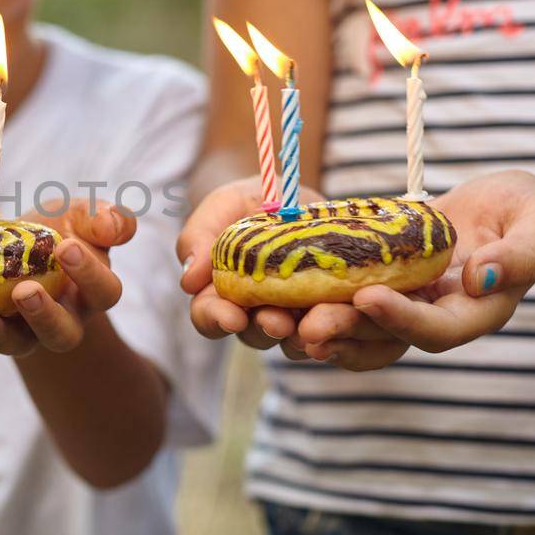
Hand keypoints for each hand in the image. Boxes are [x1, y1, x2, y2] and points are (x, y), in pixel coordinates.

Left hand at [0, 200, 133, 356]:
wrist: (11, 245)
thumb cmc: (55, 230)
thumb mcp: (78, 216)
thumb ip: (103, 219)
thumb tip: (116, 227)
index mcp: (92, 293)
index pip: (104, 292)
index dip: (90, 274)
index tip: (66, 247)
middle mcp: (63, 320)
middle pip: (63, 334)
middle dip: (44, 316)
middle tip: (24, 291)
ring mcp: (25, 331)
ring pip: (18, 344)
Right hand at [176, 178, 323, 351]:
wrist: (294, 194)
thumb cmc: (249, 199)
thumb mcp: (224, 204)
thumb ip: (200, 236)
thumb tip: (189, 281)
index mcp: (220, 292)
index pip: (209, 316)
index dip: (216, 320)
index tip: (231, 317)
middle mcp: (254, 311)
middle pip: (252, 334)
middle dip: (265, 329)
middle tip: (277, 321)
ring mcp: (291, 315)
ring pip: (292, 339)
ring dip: (302, 333)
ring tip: (314, 322)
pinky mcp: (325, 310)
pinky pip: (330, 329)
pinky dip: (337, 325)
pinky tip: (344, 312)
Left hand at [292, 170, 534, 368]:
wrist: (506, 209)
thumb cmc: (530, 212)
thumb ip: (523, 253)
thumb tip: (484, 277)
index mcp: (478, 313)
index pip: (437, 330)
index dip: (401, 319)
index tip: (367, 297)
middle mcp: (436, 319)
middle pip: (387, 338)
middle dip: (346, 331)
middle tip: (306, 325)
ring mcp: (406, 307)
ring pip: (358, 330)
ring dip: (320, 328)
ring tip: (281, 321)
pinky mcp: (382, 288)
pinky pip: (343, 304)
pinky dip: (312, 302)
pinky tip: (277, 295)